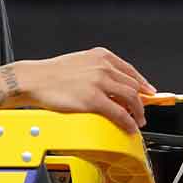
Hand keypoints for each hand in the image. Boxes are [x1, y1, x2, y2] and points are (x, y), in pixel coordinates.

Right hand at [8, 47, 154, 133]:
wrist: (34, 79)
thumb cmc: (51, 73)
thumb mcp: (79, 62)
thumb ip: (97, 70)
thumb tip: (111, 85)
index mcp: (100, 56)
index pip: (129, 70)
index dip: (142, 83)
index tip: (148, 91)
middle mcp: (102, 66)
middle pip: (133, 85)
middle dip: (141, 101)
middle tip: (141, 112)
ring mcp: (99, 82)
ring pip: (130, 98)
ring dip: (137, 112)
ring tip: (137, 121)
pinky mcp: (93, 99)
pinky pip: (119, 113)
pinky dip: (128, 122)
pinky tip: (129, 127)